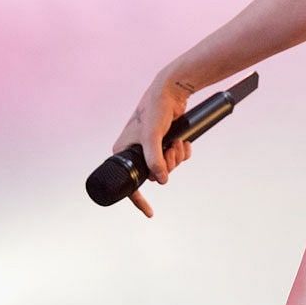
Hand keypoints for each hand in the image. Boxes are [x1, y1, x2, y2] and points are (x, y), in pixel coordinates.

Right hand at [110, 73, 196, 217]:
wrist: (171, 91)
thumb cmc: (155, 110)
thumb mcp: (152, 136)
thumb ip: (155, 159)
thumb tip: (161, 180)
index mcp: (122, 152)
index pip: (128, 183)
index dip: (139, 200)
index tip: (150, 213)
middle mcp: (134, 151)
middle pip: (154, 174)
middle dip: (168, 164)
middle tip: (171, 150)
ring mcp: (150, 147)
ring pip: (167, 166)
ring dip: (177, 156)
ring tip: (177, 142)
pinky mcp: (164, 142)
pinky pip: (176, 156)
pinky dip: (182, 151)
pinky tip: (183, 142)